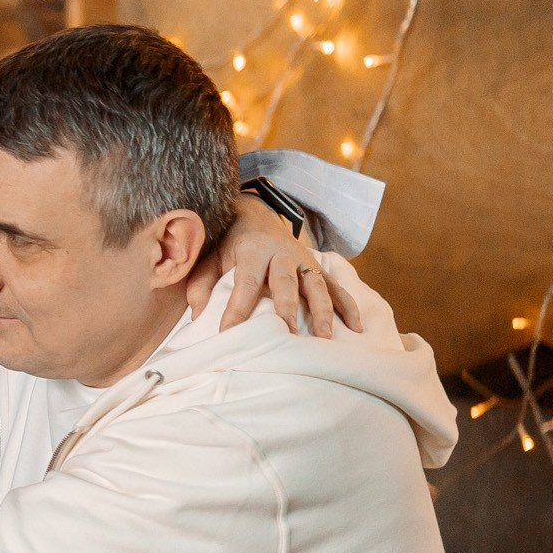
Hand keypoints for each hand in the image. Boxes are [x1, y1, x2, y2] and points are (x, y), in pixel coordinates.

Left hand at [189, 194, 362, 337]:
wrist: (255, 215)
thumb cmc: (230, 243)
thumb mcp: (211, 257)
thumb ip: (201, 283)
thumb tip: (197, 314)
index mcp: (254, 250)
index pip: (246, 281)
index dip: (237, 307)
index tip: (228, 332)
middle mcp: (283, 254)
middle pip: (286, 283)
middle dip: (287, 309)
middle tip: (287, 336)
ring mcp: (304, 261)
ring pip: (316, 286)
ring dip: (323, 311)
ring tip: (324, 337)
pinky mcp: (318, 268)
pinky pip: (336, 287)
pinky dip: (348, 306)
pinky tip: (355, 328)